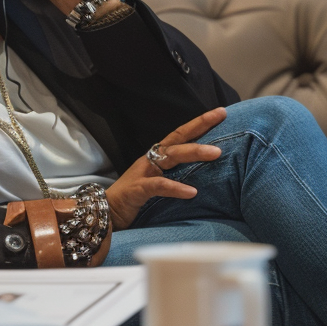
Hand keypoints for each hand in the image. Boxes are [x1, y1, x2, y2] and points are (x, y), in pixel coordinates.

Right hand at [106, 108, 227, 230]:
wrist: (105, 214)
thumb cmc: (134, 199)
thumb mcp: (159, 184)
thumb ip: (176, 176)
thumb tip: (205, 176)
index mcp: (157, 157)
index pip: (181, 135)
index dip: (199, 123)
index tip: (221, 112)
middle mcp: (151, 159)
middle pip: (178, 138)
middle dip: (200, 126)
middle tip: (221, 115)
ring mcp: (143, 172)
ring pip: (171, 156)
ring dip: (194, 152)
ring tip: (217, 153)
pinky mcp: (137, 189)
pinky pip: (159, 186)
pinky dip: (176, 188)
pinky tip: (192, 192)